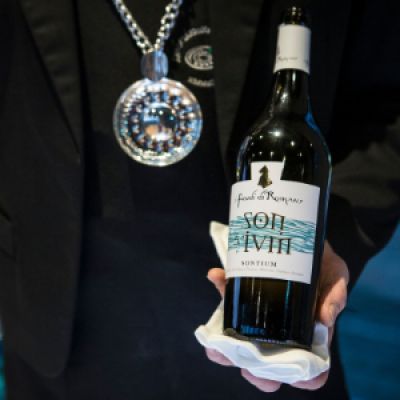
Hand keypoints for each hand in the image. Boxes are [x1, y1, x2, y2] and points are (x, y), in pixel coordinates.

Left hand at [206, 241, 348, 391]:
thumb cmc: (323, 264)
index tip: (287, 376)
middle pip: (268, 364)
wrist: (304, 237)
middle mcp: (282, 331)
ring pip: (241, 341)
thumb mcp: (335, 276)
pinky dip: (222, 288)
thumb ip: (335, 296)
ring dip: (224, 347)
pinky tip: (217, 276)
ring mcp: (260, 316)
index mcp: (308, 334)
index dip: (299, 379)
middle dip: (254, 371)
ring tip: (216, 344)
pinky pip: (230, 298)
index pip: (306, 368)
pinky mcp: (246, 296)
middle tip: (246, 363)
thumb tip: (325, 319)